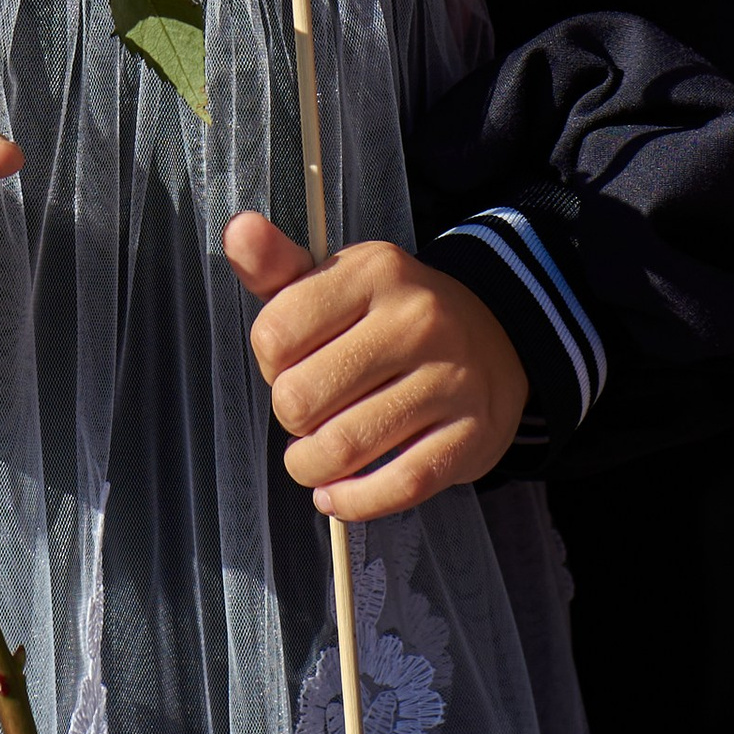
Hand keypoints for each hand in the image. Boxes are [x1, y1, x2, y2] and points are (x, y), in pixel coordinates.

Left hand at [224, 213, 528, 516]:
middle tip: (309, 411)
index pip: (275, 334)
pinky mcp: (471, 436)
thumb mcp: (336, 280)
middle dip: (291, 418)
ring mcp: (450, 380)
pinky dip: (353, 501)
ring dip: (311, 467)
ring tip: (314, 458)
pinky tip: (338, 494)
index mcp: (375, 272)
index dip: (271, 361)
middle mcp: (417, 320)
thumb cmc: (390, 316)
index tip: (293, 362)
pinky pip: (396, 487)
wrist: (495, 339)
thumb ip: (278, 266)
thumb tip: (238, 231)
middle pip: (301, 399)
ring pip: (343, 449)